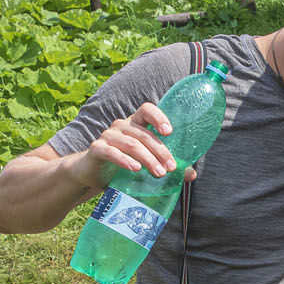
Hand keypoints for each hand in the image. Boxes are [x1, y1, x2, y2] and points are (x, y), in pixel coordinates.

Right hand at [77, 101, 198, 189]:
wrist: (92, 174)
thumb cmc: (123, 165)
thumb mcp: (146, 164)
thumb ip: (166, 165)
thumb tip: (191, 174)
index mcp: (135, 124)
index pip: (146, 110)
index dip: (159, 117)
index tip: (170, 132)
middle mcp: (121, 126)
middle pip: (144, 134)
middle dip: (160, 151)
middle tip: (171, 168)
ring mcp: (108, 136)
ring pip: (132, 144)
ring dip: (148, 159)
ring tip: (159, 174)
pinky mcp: (97, 149)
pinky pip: (111, 152)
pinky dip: (125, 160)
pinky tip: (136, 168)